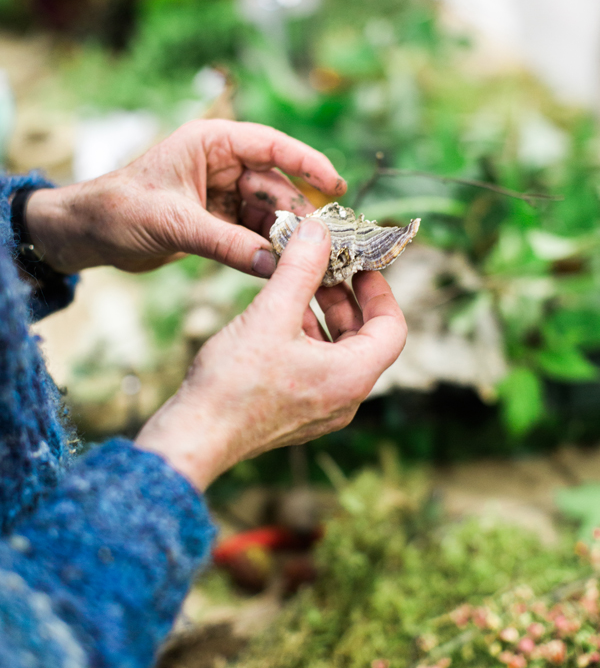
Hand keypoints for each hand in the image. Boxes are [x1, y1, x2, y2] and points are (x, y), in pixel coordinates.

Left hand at [25, 119, 345, 275]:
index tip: (337, 186)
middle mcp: (222, 164)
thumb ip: (225, 243)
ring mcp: (221, 193)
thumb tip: (273, 264)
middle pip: (275, 185)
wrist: (88, 233)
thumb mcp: (175, 223)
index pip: (271, 146)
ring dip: (283, 236)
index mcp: (212, 144)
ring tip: (303, 261)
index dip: (308, 163)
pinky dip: (264, 249)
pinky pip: (252, 233)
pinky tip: (278, 268)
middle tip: (324, 243)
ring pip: (267, 213)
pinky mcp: (217, 220)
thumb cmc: (120, 210)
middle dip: (298, 214)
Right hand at [135, 217, 406, 490]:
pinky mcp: (296, 413)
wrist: (194, 436)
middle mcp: (344, 398)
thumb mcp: (271, 314)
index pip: (392, 328)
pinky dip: (304, 337)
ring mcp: (321, 410)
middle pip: (363, 338)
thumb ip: (300, 268)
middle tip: (324, 266)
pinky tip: (277, 316)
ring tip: (297, 285)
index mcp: (352, 377)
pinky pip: (315, 367)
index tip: (360, 265)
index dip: (380, 291)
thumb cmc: (234, 383)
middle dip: (344, 298)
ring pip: (336, 351)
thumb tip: (318, 230)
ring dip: (321, 315)